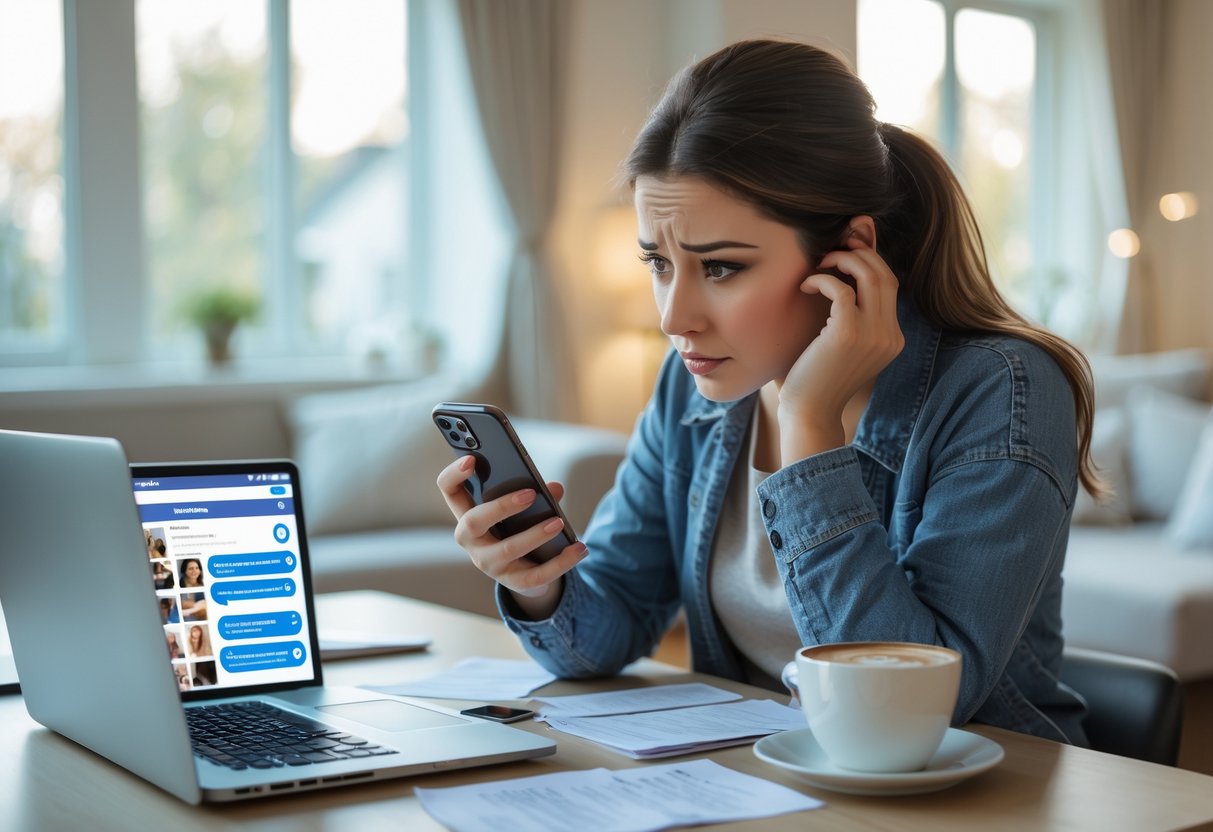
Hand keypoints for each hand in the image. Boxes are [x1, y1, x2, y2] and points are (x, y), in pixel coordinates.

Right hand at [436, 454, 587, 618]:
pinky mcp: (512, 582)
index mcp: (468, 512)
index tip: (472, 460)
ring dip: (535, 534)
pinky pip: (535, 575)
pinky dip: (560, 562)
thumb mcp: (522, 507)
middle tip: (530, 494)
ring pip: (508, 549)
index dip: (454, 474)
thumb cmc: (518, 527)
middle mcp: (471, 540)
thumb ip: (535, 493)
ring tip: (559, 522)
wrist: (526, 570)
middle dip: (501, 506)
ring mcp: (489, 563)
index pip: (449, 490)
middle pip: (473, 522)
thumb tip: (554, 488)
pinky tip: (579, 548)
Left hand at [779, 230, 903, 460]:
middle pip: (886, 274)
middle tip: (833, 249)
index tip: (845, 254)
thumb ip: (853, 318)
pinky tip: (805, 287)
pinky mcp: (848, 334)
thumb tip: (843, 280)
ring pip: (871, 275)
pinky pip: (840, 288)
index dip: (869, 262)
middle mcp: (889, 335)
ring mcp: (873, 335)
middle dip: (860, 254)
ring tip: (819, 264)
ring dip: (843, 260)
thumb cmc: (817, 378)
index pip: (890, 285)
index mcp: (892, 338)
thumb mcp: (844, 346)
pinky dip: (821, 280)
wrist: (809, 412)